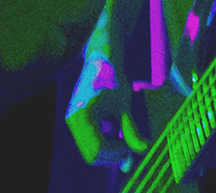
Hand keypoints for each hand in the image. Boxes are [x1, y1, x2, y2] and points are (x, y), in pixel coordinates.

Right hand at [64, 50, 147, 169]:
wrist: (101, 61)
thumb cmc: (115, 81)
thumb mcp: (125, 107)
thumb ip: (132, 130)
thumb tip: (143, 150)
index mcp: (83, 116)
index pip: (99, 150)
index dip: (118, 152)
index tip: (132, 146)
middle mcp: (73, 120)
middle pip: (92, 155)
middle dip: (112, 155)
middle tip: (129, 146)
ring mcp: (72, 120)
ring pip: (89, 151)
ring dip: (108, 150)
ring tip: (123, 138)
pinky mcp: (76, 119)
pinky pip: (88, 142)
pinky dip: (103, 142)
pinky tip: (115, 131)